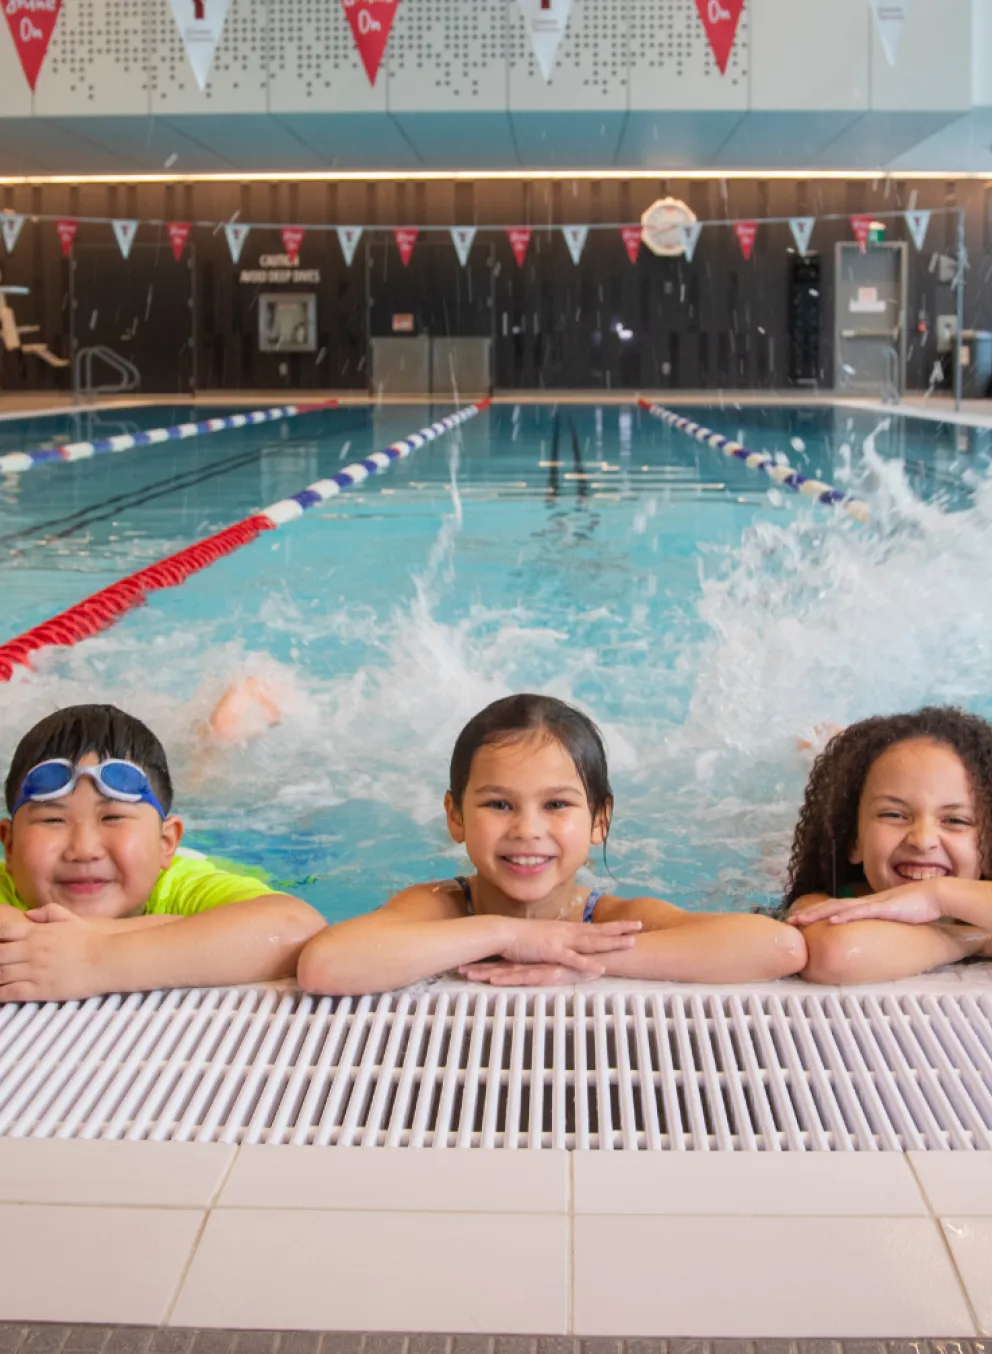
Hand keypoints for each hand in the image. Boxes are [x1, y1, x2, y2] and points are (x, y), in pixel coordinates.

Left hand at [0, 905, 107, 1001]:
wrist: (108, 959)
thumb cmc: (92, 939)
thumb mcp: (71, 919)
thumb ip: (49, 912)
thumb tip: (29, 914)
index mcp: (37, 932)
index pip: (3, 931)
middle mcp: (32, 950)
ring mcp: (34, 970)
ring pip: (0, 974)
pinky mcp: (40, 989)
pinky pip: (11, 992)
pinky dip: (0, 994)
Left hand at [458, 960, 594, 986]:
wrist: (606, 952)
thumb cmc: (586, 960)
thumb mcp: (564, 963)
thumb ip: (550, 966)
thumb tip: (537, 970)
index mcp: (536, 960)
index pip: (507, 963)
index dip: (487, 964)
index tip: (468, 966)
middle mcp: (535, 962)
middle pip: (502, 966)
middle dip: (480, 968)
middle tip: (458, 971)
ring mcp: (541, 966)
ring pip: (509, 972)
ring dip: (487, 973)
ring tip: (468, 975)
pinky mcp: (550, 972)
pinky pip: (526, 977)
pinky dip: (510, 979)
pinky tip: (495, 981)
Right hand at [497, 918, 640, 974]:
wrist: (503, 932)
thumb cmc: (521, 936)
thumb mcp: (545, 936)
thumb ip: (559, 940)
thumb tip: (570, 943)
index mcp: (566, 929)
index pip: (595, 926)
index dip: (614, 925)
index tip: (631, 923)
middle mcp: (567, 932)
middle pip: (598, 930)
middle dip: (620, 928)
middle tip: (640, 925)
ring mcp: (561, 941)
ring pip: (591, 942)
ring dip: (611, 942)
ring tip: (631, 943)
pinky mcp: (551, 951)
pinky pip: (573, 959)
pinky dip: (587, 964)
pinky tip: (600, 968)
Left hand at [789, 881, 943, 927]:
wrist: (935, 896)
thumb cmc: (916, 907)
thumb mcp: (892, 917)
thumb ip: (879, 923)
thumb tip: (869, 934)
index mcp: (865, 905)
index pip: (835, 908)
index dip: (816, 913)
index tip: (800, 920)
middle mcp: (864, 902)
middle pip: (830, 906)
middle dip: (808, 913)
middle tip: (789, 921)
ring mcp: (873, 904)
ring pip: (839, 908)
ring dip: (817, 914)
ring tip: (800, 920)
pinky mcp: (884, 908)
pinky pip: (860, 912)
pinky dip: (844, 916)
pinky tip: (831, 921)